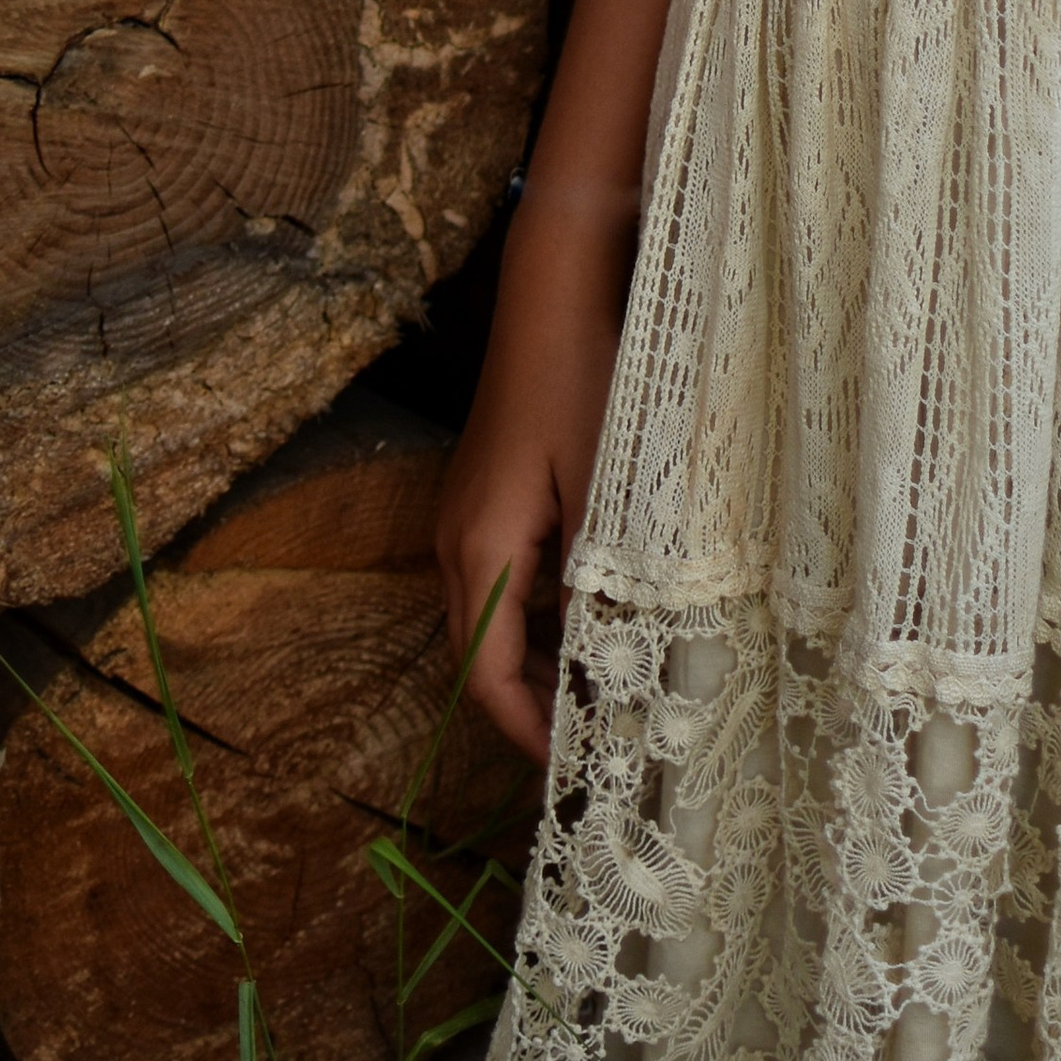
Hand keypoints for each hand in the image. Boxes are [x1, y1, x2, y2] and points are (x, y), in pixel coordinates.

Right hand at [436, 241, 626, 763]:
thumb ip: (597, 578)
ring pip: (485, 618)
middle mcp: (456, 540)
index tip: (570, 769)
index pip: (485, 675)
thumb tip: (604, 660)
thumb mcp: (604, 485)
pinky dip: (531, 615)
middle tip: (589, 743)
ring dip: (529, 661)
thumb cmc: (582, 377)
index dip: (523, 731)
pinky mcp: (482, 494)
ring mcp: (463, 514)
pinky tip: (584, 615)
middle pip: (475, 655)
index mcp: (479, 547)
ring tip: (593, 690)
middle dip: (523, 707)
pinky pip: (496, 579)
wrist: (552, 291)